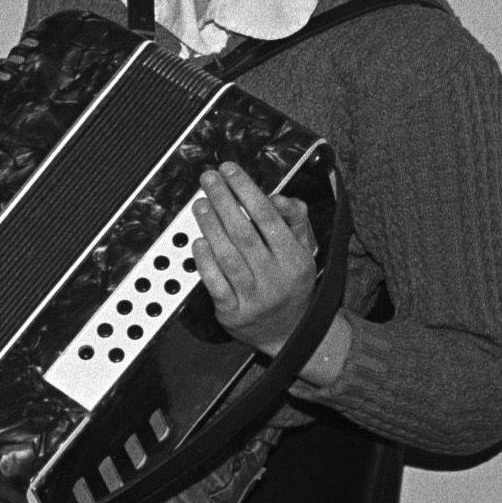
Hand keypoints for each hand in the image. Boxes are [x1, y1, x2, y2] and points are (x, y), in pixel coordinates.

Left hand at [191, 163, 322, 356]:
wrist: (289, 332)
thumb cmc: (291, 282)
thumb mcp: (304, 250)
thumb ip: (294, 220)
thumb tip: (277, 197)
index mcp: (295, 257)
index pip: (269, 217)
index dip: (247, 191)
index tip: (230, 170)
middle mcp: (275, 276)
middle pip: (244, 232)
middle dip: (223, 201)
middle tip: (208, 180)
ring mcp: (254, 296)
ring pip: (228, 256)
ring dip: (210, 226)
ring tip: (200, 204)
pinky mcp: (233, 311)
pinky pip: (215, 283)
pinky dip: (205, 261)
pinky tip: (197, 242)